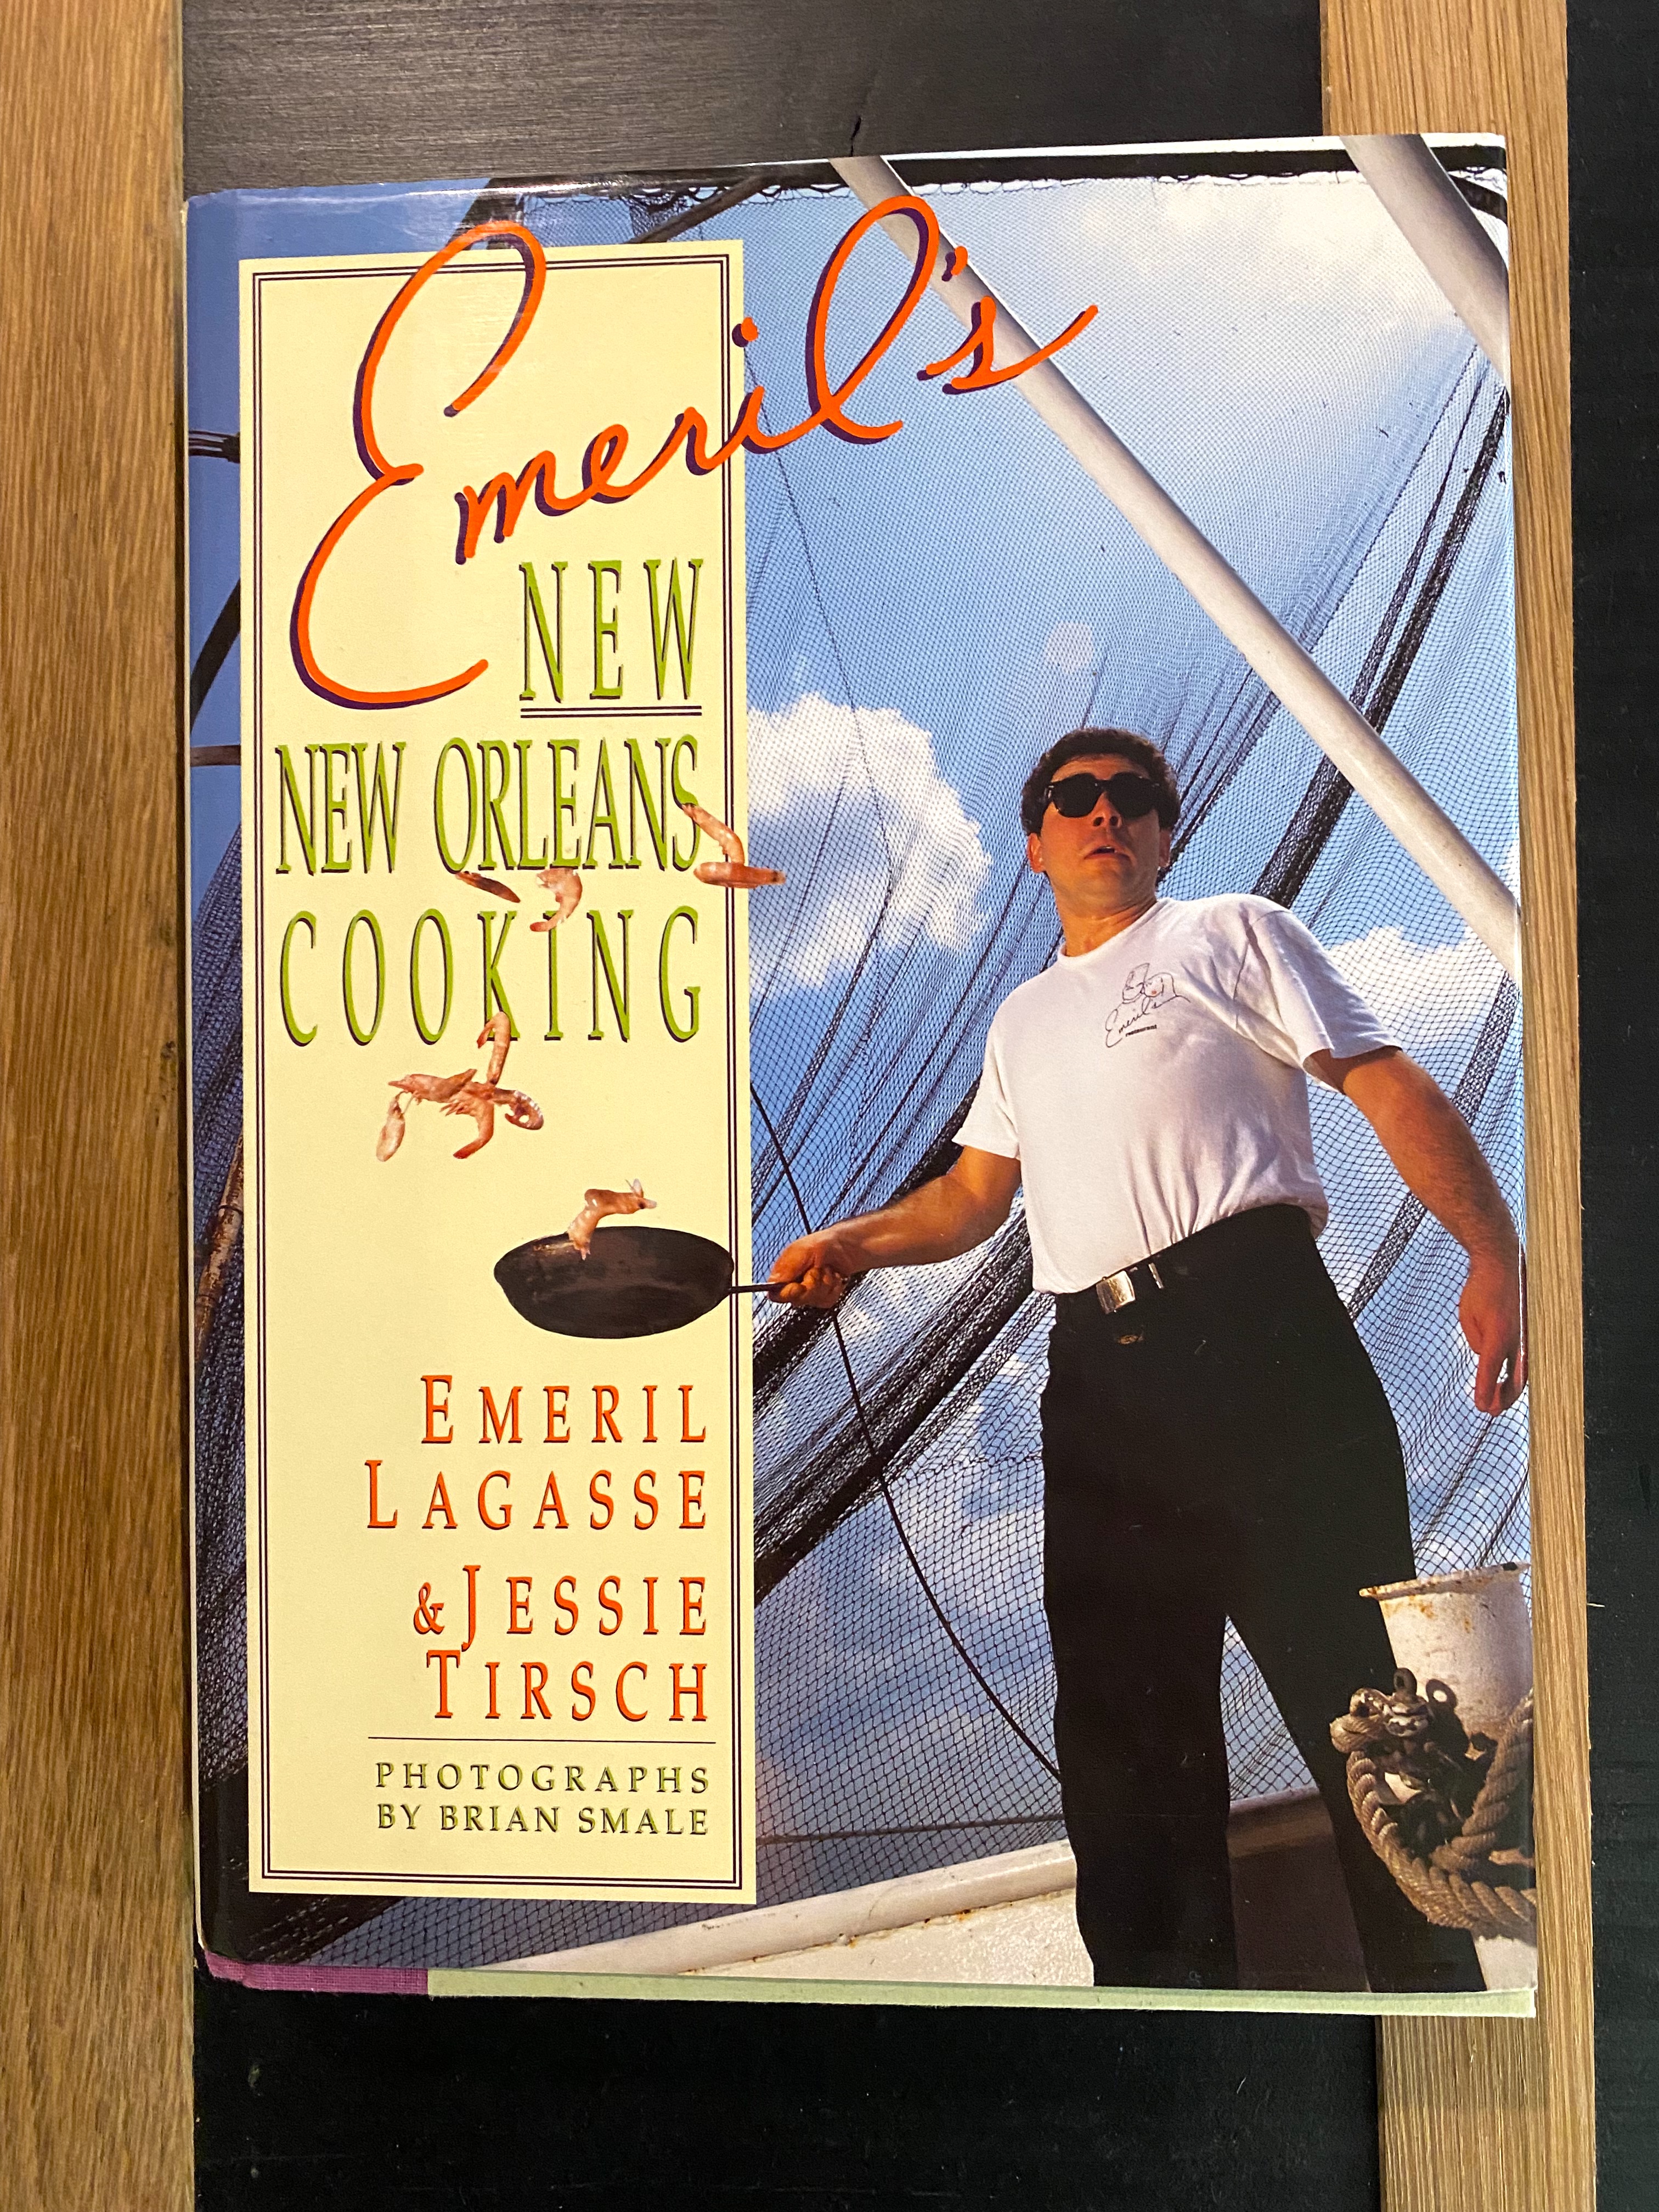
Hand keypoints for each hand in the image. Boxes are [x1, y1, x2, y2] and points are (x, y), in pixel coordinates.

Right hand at [767, 1228, 861, 1309]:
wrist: (846, 1247)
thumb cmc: (823, 1244)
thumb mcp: (803, 1251)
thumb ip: (788, 1268)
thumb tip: (772, 1283)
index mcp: (784, 1273)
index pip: (776, 1294)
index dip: (787, 1294)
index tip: (799, 1286)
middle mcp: (795, 1285)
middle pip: (797, 1300)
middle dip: (812, 1284)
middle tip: (817, 1269)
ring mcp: (810, 1292)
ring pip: (814, 1300)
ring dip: (825, 1283)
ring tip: (827, 1269)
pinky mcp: (823, 1297)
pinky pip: (827, 1301)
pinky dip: (834, 1288)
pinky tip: (835, 1276)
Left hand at [1459, 1247, 1525, 1413]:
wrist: (1502, 1264)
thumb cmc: (1482, 1289)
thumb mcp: (1468, 1315)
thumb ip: (1477, 1339)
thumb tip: (1487, 1358)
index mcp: (1499, 1334)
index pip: (1491, 1371)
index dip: (1486, 1390)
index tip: (1480, 1406)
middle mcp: (1516, 1338)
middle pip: (1514, 1379)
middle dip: (1502, 1399)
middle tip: (1489, 1411)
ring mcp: (1525, 1336)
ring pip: (1523, 1371)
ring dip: (1511, 1389)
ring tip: (1498, 1403)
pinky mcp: (1527, 1332)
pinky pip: (1523, 1358)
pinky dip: (1517, 1373)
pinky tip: (1510, 1381)